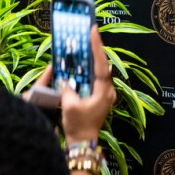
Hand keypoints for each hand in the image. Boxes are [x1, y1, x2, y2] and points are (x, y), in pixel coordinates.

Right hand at [32, 26, 114, 142]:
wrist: (82, 143)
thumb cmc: (77, 125)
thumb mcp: (69, 106)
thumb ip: (68, 89)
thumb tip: (66, 79)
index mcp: (104, 91)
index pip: (102, 64)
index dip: (97, 47)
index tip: (94, 31)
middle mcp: (108, 91)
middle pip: (103, 65)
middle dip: (95, 49)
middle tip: (90, 32)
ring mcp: (105, 94)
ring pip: (99, 71)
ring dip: (92, 58)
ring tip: (85, 43)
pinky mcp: (99, 97)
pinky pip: (95, 78)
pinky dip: (89, 69)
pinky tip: (81, 62)